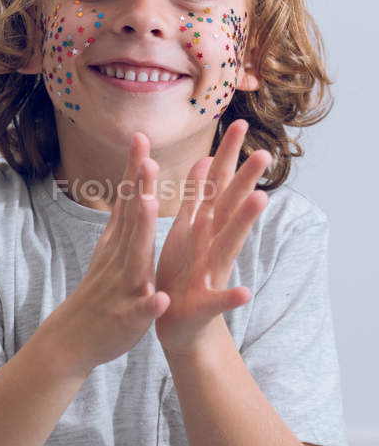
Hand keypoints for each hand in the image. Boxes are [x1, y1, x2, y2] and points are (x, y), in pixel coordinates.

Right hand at [43, 133, 169, 376]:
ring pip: (134, 258)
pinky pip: (140, 312)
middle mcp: (120, 259)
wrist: (72, 340)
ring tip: (148, 205)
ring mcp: (123, 287)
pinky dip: (149, 306)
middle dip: (140, 189)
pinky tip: (161, 300)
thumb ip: (123, 219)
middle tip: (148, 159)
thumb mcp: (108, 250)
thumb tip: (131, 184)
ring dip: (142, 232)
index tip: (140, 138)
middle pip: (131, 220)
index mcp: (119, 243)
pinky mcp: (128, 319)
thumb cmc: (98, 291)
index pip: (127, 200)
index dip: (134, 170)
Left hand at [154, 119, 271, 355]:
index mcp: (202, 225)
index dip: (226, 155)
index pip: (216, 184)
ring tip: (260, 200)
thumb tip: (206, 160)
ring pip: (228, 244)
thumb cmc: (183, 270)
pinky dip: (229, 296)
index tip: (238, 123)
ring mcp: (210, 273)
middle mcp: (211, 244)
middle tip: (264, 153)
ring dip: (244, 222)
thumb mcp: (186, 228)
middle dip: (244, 179)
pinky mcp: (203, 304)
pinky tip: (244, 292)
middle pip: (229, 207)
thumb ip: (197, 197)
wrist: (180, 323)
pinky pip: (217, 300)